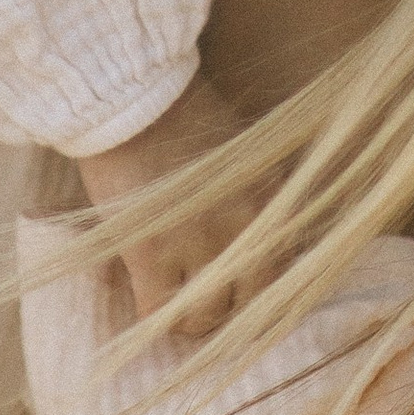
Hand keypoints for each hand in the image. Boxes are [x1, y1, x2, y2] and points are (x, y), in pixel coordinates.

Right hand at [73, 69, 271, 323]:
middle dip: (228, 309)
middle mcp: (246, 226)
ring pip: (205, 314)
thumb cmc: (181, 113)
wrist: (131, 96)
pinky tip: (145, 309)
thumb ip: (255, 198)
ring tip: (175, 309)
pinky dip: (153, 318)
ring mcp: (200, 242)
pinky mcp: (153, 252)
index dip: (258, 288)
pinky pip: (159, 311)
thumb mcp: (241, 153)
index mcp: (272, 199)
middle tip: (206, 304)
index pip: (283, 269)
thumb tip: (254, 244)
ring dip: (190, 318)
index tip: (240, 291)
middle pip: (250, 301)